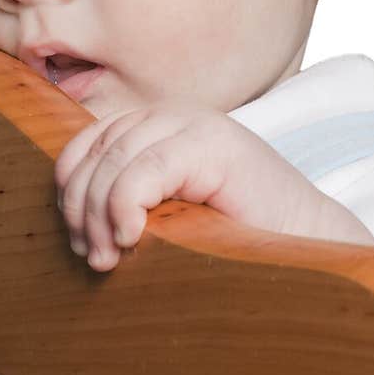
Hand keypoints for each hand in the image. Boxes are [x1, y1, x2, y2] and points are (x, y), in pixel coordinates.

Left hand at [53, 104, 319, 270]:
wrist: (304, 244)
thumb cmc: (232, 240)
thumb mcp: (163, 217)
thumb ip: (124, 205)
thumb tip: (69, 226)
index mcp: (153, 129)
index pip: (85, 147)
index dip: (69, 192)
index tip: (77, 241)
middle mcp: (169, 117)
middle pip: (94, 153)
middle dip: (80, 209)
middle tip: (92, 256)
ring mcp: (193, 124)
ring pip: (113, 162)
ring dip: (98, 215)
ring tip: (107, 257)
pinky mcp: (212, 142)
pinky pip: (145, 169)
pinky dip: (125, 205)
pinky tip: (131, 238)